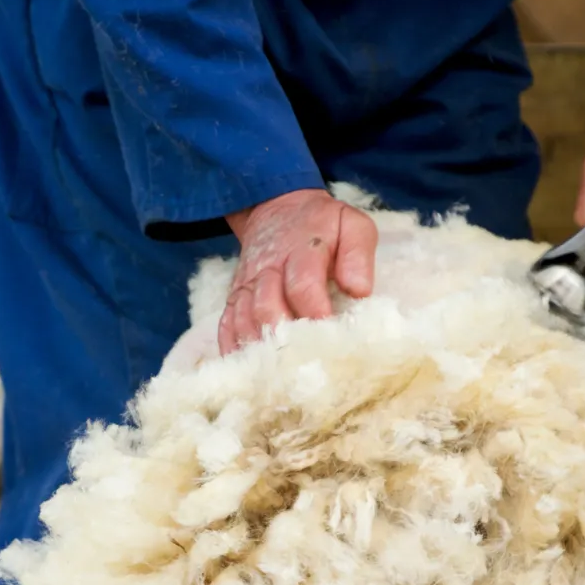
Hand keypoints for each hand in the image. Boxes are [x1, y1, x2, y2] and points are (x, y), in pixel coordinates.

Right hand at [218, 188, 376, 354]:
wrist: (277, 210)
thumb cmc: (323, 226)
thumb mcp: (351, 225)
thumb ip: (358, 254)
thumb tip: (359, 290)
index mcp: (301, 250)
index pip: (302, 284)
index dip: (315, 312)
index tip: (331, 336)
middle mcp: (267, 269)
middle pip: (266, 308)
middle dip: (285, 338)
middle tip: (304, 363)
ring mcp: (247, 285)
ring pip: (244, 321)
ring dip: (260, 348)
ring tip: (280, 374)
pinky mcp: (234, 298)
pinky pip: (225, 326)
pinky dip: (233, 349)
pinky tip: (248, 370)